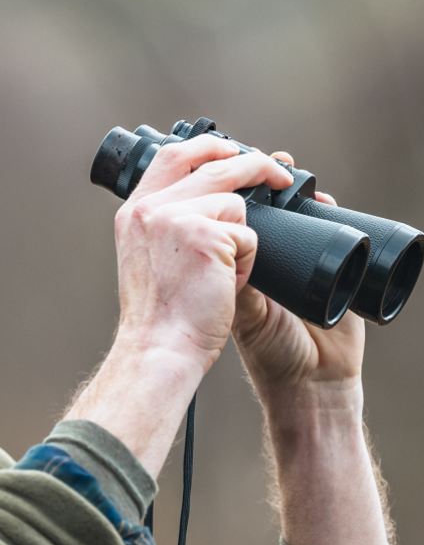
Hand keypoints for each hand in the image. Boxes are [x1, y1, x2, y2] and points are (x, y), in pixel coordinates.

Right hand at [114, 135, 293, 371]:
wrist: (161, 350)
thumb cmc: (160, 319)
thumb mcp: (149, 260)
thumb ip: (166, 226)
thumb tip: (209, 197)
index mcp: (134, 213)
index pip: (172, 156)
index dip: (208, 147)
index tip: (232, 151)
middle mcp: (151, 209)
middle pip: (214, 163)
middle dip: (254, 164)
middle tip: (278, 174)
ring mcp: (178, 219)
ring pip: (237, 202)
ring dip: (242, 238)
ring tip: (223, 275)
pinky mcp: (208, 236)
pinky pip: (249, 235)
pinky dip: (248, 263)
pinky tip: (225, 287)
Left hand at [232, 150, 365, 404]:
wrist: (310, 380)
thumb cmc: (269, 354)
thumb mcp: (241, 315)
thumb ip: (230, 283)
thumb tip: (211, 248)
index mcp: (230, 266)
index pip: (224, 219)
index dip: (223, 196)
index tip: (220, 175)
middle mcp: (261, 257)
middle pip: (258, 205)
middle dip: (257, 178)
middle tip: (258, 165)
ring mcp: (295, 257)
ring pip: (293, 209)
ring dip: (292, 187)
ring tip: (285, 173)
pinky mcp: (332, 261)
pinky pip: (328, 223)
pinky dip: (326, 206)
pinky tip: (322, 199)